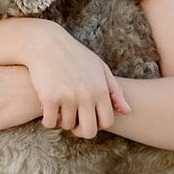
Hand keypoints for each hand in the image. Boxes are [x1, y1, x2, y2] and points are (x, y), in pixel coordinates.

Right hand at [22, 23, 130, 139]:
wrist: (46, 42)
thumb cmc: (74, 55)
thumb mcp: (99, 68)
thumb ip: (115, 91)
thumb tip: (127, 111)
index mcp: (101, 89)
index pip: (107, 122)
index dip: (97, 125)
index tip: (88, 117)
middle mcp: (86, 95)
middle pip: (89, 131)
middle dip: (81, 131)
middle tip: (74, 122)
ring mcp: (68, 97)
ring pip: (67, 126)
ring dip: (62, 121)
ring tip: (59, 110)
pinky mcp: (49, 97)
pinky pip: (50, 122)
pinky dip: (48, 120)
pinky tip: (47, 111)